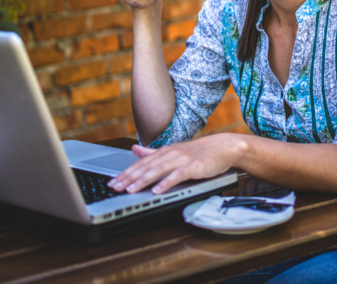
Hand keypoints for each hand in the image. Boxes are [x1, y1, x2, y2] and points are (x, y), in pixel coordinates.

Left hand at [108, 133, 244, 194]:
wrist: (224, 147)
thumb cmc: (200, 152)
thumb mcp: (174, 151)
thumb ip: (153, 152)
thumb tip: (134, 149)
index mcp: (165, 152)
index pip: (141, 163)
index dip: (126, 172)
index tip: (113, 182)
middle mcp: (171, 154)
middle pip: (146, 167)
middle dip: (129, 178)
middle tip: (115, 187)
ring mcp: (182, 160)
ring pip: (159, 170)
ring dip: (143, 180)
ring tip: (131, 190)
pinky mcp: (194, 166)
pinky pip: (178, 175)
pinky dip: (167, 182)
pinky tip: (157, 190)